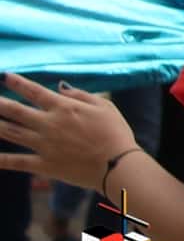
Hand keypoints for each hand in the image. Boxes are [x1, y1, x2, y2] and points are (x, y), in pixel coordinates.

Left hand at [0, 73, 138, 186]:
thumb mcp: (104, 106)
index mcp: (64, 108)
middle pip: (16, 111)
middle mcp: (49, 124)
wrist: (116, 164)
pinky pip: (17, 162)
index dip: (18, 83)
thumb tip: (60, 87)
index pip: (35, 92)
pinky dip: (1, 160)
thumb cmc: (115, 132)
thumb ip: (80, 95)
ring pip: (11, 133)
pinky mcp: (43, 165)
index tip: (5, 76)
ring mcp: (43, 145)